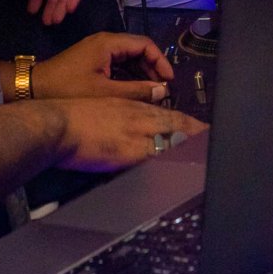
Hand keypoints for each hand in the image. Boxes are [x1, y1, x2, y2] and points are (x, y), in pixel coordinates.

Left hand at [32, 31, 173, 102]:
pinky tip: (135, 92)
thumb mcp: (105, 93)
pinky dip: (129, 76)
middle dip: (152, 68)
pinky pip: (118, 64)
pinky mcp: (92, 60)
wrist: (34, 89)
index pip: (145, 44)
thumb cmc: (69, 89)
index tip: (169, 80)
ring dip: (142, 73)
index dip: (160, 61)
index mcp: (109, 43)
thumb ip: (136, 91)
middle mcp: (105, 42)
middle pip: (138, 49)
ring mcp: (97, 50)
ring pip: (128, 58)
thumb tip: (163, 90)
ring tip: (153, 93)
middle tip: (163, 89)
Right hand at [53, 96, 206, 171]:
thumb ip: (121, 118)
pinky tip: (186, 167)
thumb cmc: (71, 117)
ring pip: (173, 138)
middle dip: (198, 134)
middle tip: (215, 141)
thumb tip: (132, 132)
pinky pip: (159, 157)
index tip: (202, 129)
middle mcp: (138, 117)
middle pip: (177, 125)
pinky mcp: (130, 151)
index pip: (168, 114)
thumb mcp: (102, 108)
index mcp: (131, 106)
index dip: (188, 122)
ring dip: (191, 146)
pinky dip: (174, 160)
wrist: (57, 123)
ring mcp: (136, 134)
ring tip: (209, 154)